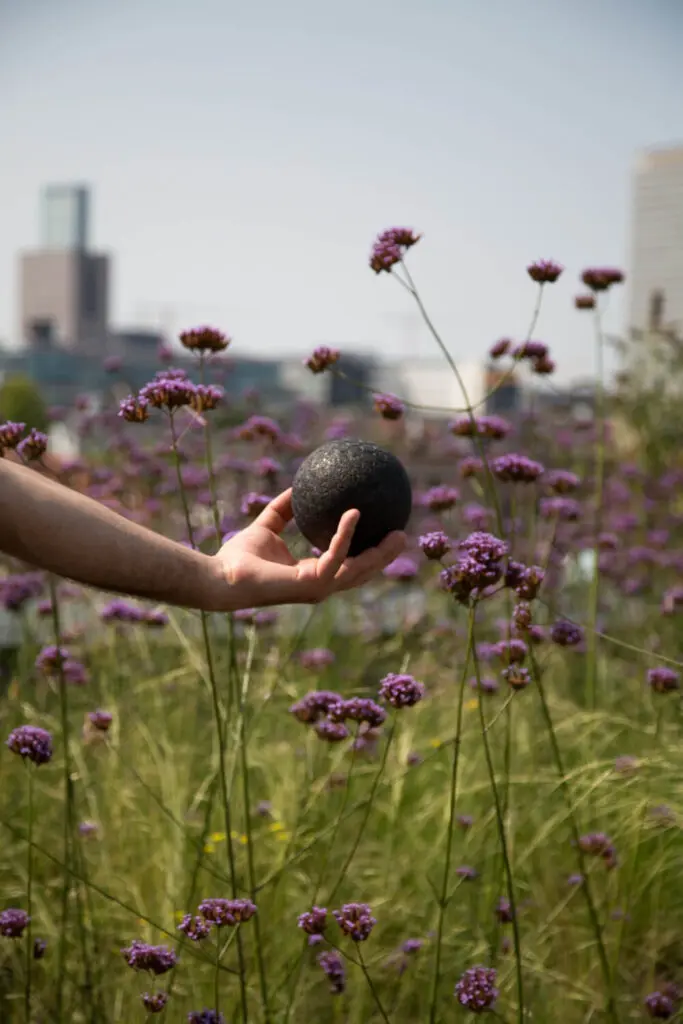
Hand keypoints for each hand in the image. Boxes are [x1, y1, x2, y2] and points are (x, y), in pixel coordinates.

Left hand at [213, 488, 406, 608]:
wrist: (221, 576)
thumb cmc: (238, 557)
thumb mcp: (266, 526)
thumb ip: (283, 509)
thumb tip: (296, 485)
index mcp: (313, 575)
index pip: (348, 567)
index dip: (369, 553)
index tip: (385, 533)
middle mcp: (320, 585)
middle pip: (362, 573)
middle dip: (385, 558)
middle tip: (402, 535)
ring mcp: (318, 587)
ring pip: (358, 570)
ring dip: (379, 552)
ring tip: (397, 533)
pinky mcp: (311, 582)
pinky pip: (335, 554)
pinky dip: (345, 533)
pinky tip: (353, 513)